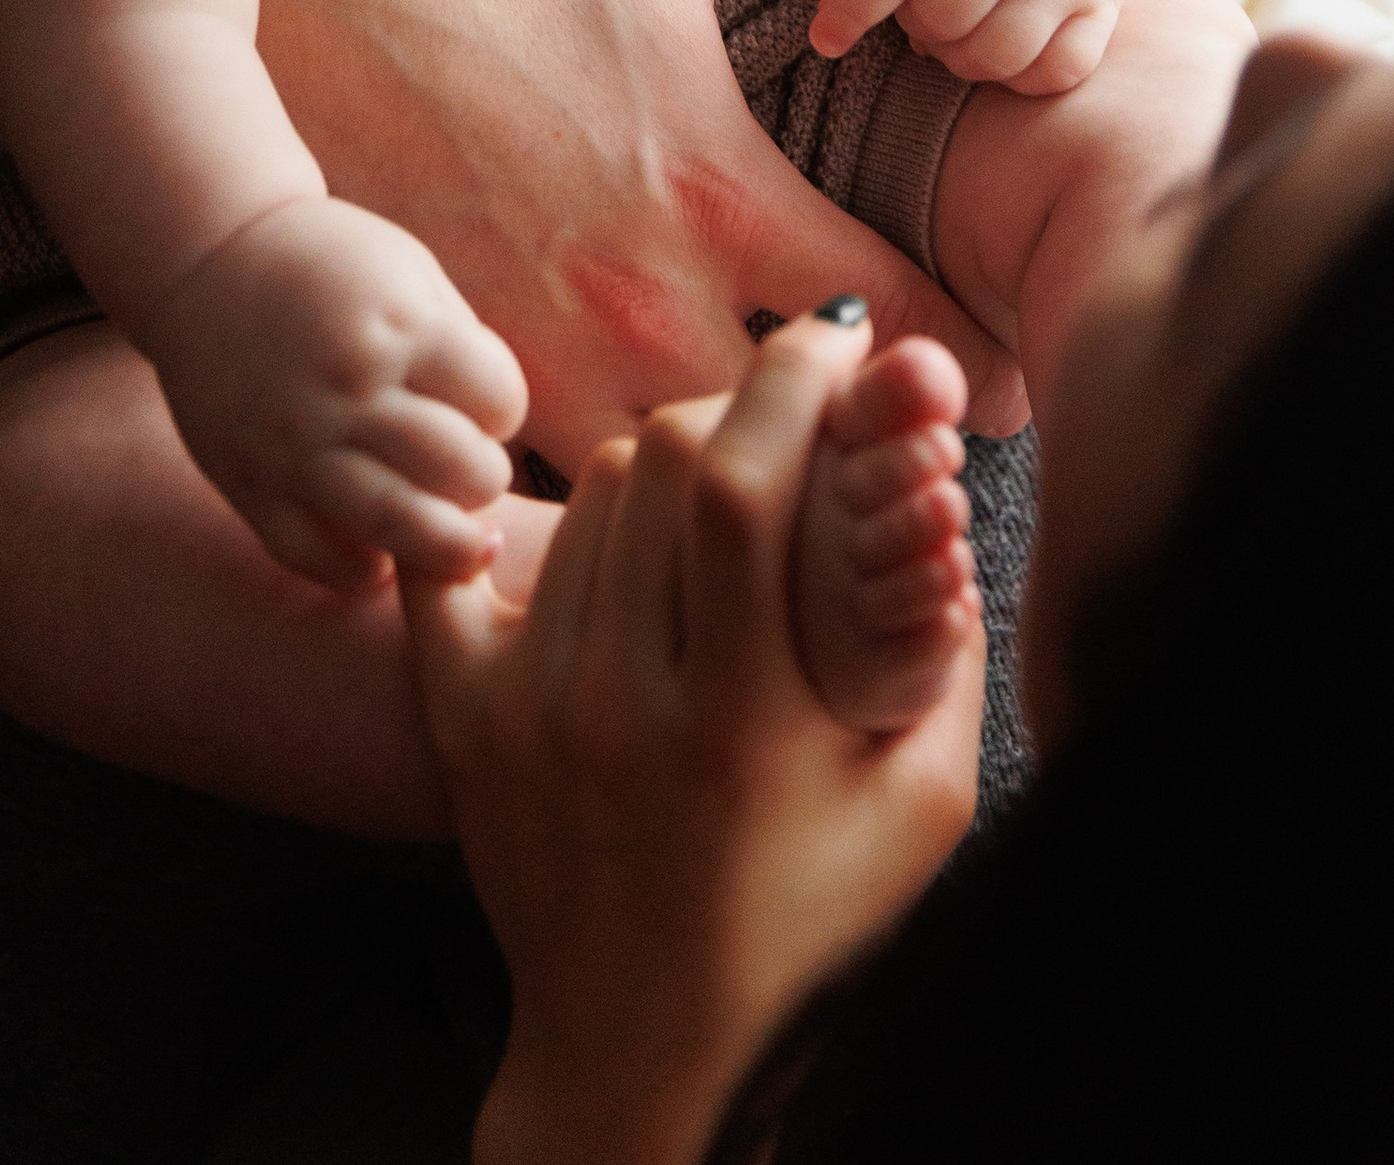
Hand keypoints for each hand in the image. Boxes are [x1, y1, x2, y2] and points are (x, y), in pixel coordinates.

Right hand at [141, 190, 526, 591]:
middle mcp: (348, 388)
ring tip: (460, 547)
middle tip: (474, 474)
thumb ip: (457, 343)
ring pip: (393, 525)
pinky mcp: (247, 481)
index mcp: (399, 327)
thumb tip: (499, 427)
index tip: (488, 408)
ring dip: (441, 547)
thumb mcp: (409, 273)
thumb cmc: (328, 261)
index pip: (498, 399)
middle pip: (458, 470)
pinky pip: (310, 555)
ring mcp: (295, 441)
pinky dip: (356, 573)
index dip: (504, 409)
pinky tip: (380, 560)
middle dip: (484, 480)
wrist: (208, 259)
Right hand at [231, 0, 1025, 462]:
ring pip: (664, 488)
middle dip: (839, 448)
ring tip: (747, 453)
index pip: (894, 330)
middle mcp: (640, 303)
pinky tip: (618, 443)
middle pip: (793, 450)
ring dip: (712, 480)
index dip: (953, 358)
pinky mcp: (449, 381)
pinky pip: (545, 486)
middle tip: (868, 430)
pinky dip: (593, 482)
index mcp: (722, 193)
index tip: (982, 365)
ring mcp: (535, 358)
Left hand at [406, 313, 980, 1164]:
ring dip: (659, 466)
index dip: (795, 381)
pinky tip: (553, 510)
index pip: (745, 487)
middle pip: (662, 460)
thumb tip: (938, 496)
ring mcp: (529, 708)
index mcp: (739, 721)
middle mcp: (619, 701)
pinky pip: (450, 559)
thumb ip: (943, 649)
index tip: (838, 344)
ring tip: (706, 505)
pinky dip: (495, 513)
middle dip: (739, 408)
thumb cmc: (804, 928)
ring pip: (588, 491)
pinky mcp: (464, 720)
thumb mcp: (919, 806)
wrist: (643, 1050)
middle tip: (781, 425)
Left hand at [807, 0, 1132, 94]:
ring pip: (995, 56)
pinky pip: (1055, 73)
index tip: (825, 38)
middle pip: (943, 17)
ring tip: (958, 28)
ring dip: (960, 58)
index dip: (855, 6)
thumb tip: (837, 14)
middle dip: (914, 26)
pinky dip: (1020, 76)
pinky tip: (1005, 45)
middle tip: (919, 9)